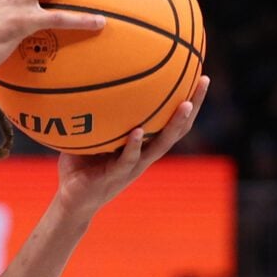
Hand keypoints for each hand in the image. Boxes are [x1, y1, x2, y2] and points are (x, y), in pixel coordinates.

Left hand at [51, 80, 208, 213]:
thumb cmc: (80, 166)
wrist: (71, 202)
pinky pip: (128, 159)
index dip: (188, 101)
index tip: (200, 75)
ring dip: (174, 124)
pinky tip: (138, 131)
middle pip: (177, 129)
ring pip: (161, 145)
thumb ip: (96, 114)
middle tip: (204, 81)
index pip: (171, 121)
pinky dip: (134, 145)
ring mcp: (133, 167)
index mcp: (143, 146)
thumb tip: (90, 78)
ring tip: (186, 105)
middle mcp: (144, 156)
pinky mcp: (116, 176)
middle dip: (194, 105)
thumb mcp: (91, 135)